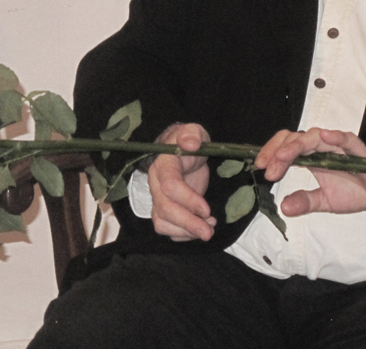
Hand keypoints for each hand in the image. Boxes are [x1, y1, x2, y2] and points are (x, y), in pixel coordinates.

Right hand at [146, 123, 216, 240]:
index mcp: (163, 164)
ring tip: (209, 229)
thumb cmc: (189, 141)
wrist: (183, 151)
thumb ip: (192, 134)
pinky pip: (168, 230)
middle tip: (209, 231)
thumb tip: (190, 143)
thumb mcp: (194, 131)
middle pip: (164, 209)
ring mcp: (158, 199)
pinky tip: (203, 227)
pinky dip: (185, 235)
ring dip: (186, 232)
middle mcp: (156, 184)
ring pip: (162, 223)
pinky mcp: (165, 210)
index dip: (187, 199)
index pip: (169, 185)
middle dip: (187, 223)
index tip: (207, 209)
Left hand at [255, 128, 365, 216]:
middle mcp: (324, 147)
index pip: (287, 146)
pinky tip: (325, 136)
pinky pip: (348, 140)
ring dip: (296, 145)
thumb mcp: (327, 202)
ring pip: (315, 137)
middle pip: (295, 138)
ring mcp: (341, 147)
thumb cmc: (358, 190)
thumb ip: (306, 202)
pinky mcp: (361, 152)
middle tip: (266, 168)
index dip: (271, 153)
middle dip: (277, 151)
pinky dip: (336, 137)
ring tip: (282, 157)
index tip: (259, 168)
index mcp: (313, 156)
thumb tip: (283, 208)